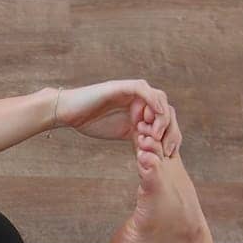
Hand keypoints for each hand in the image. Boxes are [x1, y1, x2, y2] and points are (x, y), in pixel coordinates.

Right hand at [53, 79, 180, 155]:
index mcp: (143, 110)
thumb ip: (138, 137)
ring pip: (160, 100)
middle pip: (167, 110)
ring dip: (162, 118)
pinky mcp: (124, 86)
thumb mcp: (121, 133)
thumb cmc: (90, 123)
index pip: (166, 120)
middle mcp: (142, 99)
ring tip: (156, 136)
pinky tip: (153, 117)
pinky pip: (144, 90)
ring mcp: (134, 92)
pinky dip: (152, 102)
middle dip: (171, 130)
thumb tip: (153, 155)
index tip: (170, 154)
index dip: (172, 136)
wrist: (70, 112)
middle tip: (168, 148)